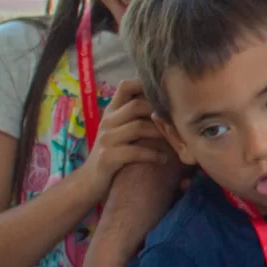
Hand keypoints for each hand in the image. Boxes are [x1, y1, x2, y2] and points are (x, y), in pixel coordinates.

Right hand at [81, 81, 169, 195]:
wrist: (90, 181)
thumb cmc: (112, 153)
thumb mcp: (119, 131)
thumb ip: (133, 117)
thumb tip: (163, 105)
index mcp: (111, 112)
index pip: (125, 87)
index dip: (144, 85)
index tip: (164, 93)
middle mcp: (107, 122)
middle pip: (137, 105)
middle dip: (159, 112)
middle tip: (176, 122)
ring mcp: (106, 139)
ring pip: (138, 127)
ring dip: (160, 134)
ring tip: (173, 141)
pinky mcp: (108, 157)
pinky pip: (136, 151)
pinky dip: (153, 155)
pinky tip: (162, 159)